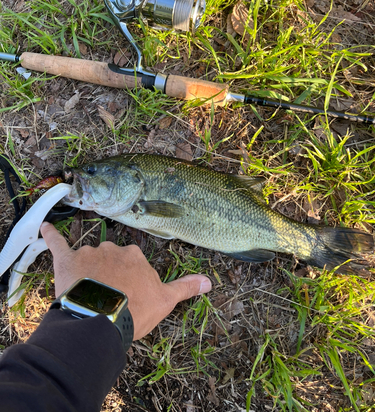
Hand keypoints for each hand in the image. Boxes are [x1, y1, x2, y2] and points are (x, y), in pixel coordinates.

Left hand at [40, 222, 211, 339]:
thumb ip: (186, 287)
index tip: (127, 294)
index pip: (132, 262)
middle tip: (108, 296)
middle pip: (111, 258)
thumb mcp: (165, 300)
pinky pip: (57, 243)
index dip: (129, 279)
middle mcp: (114, 248)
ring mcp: (90, 253)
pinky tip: (44, 228)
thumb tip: (210, 281)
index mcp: (135, 256)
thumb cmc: (135, 310)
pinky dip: (50, 235)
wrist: (103, 321)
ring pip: (89, 257)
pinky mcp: (67, 260)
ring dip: (88, 270)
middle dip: (109, 274)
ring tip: (87, 294)